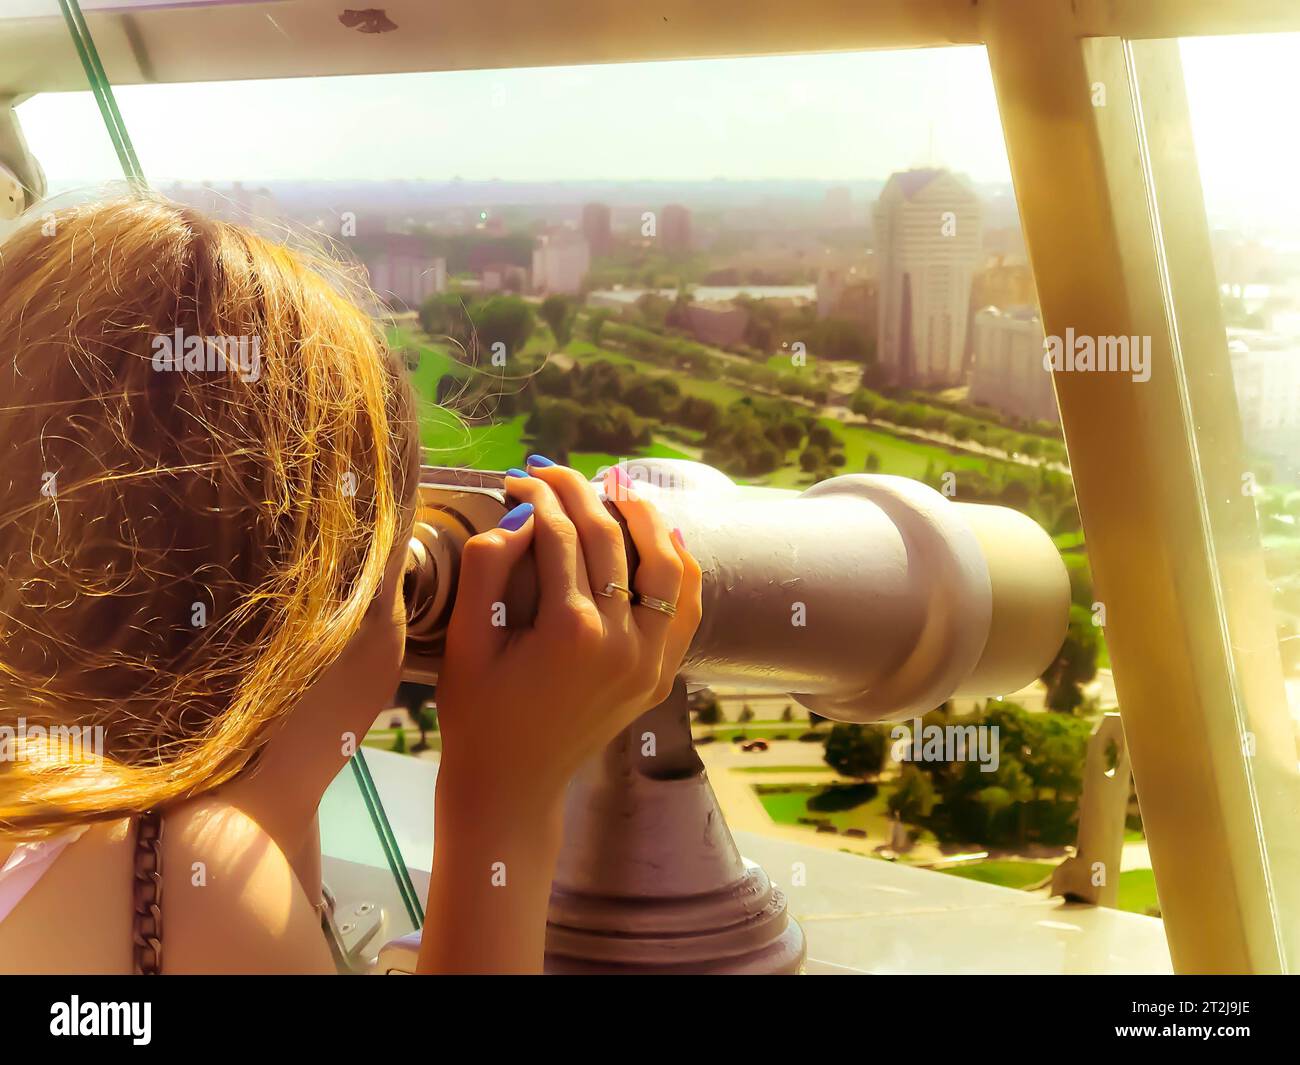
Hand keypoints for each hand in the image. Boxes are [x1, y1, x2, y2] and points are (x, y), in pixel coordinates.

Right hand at [433, 457, 701, 806]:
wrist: (513, 783)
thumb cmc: (478, 712)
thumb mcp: (467, 638)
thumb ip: (488, 567)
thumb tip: (523, 512)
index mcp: (570, 631)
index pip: (561, 534)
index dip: (538, 495)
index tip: (519, 475)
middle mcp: (622, 642)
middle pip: (611, 540)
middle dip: (580, 492)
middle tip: (554, 469)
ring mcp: (649, 661)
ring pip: (665, 567)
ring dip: (643, 518)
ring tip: (616, 486)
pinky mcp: (660, 675)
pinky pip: (685, 608)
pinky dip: (679, 567)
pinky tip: (660, 536)